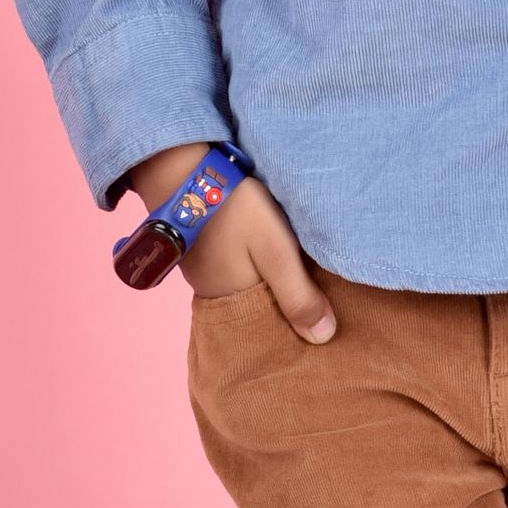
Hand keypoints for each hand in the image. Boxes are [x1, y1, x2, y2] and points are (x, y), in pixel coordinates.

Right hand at [124, 146, 336, 339]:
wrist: (182, 169)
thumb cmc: (233, 209)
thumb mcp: (275, 252)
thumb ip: (298, 295)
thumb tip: (323, 338)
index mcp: (231, 303)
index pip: (269, 329)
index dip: (297, 328)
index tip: (325, 325)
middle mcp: (213, 294)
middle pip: (259, 311)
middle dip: (286, 309)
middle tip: (320, 303)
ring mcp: (205, 272)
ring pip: (249, 289)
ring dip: (272, 287)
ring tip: (303, 283)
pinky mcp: (204, 250)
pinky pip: (237, 271)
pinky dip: (257, 270)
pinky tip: (273, 260)